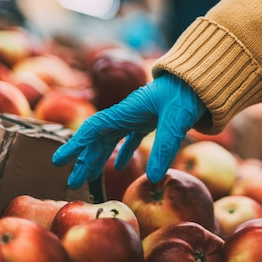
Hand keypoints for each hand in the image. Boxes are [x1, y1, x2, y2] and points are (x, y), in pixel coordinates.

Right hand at [52, 73, 206, 189]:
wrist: (203, 79)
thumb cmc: (187, 94)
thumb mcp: (176, 121)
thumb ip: (164, 148)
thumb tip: (150, 179)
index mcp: (127, 111)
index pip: (93, 129)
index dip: (75, 145)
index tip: (58, 160)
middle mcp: (128, 113)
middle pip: (98, 138)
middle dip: (83, 160)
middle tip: (71, 182)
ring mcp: (138, 116)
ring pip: (112, 139)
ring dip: (99, 158)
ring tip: (89, 177)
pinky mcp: (151, 119)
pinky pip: (130, 137)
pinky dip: (123, 152)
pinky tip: (120, 165)